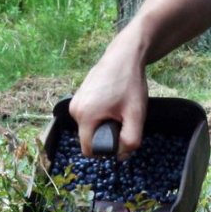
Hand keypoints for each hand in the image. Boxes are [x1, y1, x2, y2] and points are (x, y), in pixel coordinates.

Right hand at [69, 40, 148, 156]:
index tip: (120, 136)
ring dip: (104, 124)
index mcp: (85, 116)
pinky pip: (88, 115)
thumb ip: (130, 140)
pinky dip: (100, 115)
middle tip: (123, 119)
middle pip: (89, 137)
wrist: (124, 55)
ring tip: (118, 108)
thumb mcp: (136, 115)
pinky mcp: (78, 95)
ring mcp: (74, 101)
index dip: (106, 150)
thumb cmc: (130, 83)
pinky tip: (112, 102)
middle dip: (106, 135)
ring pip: (89, 126)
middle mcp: (74, 109)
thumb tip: (121, 156)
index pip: (89, 150)